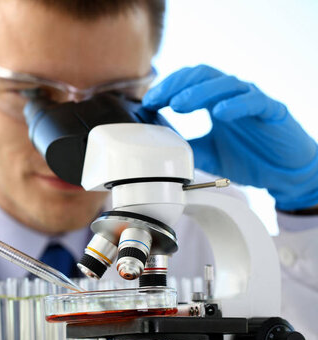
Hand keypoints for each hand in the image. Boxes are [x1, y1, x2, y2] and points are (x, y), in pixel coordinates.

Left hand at [143, 65, 317, 210]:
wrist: (282, 173)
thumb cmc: (245, 158)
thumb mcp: (205, 153)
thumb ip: (183, 145)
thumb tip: (155, 143)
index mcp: (215, 99)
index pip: (187, 82)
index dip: (167, 87)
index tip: (147, 101)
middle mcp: (232, 94)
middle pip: (202, 75)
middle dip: (176, 85)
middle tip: (156, 99)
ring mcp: (252, 99)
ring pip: (225, 84)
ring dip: (199, 92)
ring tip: (178, 104)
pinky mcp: (272, 110)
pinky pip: (254, 101)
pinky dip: (235, 105)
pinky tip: (219, 112)